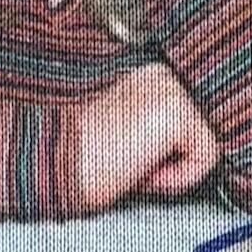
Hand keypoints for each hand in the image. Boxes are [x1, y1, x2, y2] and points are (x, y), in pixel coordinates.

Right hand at [65, 61, 221, 212]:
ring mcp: (171, 88)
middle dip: (173, 156)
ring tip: (131, 165)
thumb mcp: (124, 130)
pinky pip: (205, 160)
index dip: (171, 147)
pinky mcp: (177, 112)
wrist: (43, 164)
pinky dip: (175, 180)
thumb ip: (156, 126)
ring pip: (208, 143)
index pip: (190, 113)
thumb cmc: (72, 158)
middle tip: (129, 163)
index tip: (136, 158)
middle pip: (203, 129)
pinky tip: (137, 171)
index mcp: (147, 71)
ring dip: (172, 168)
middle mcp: (161, 71)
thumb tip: (187, 145)